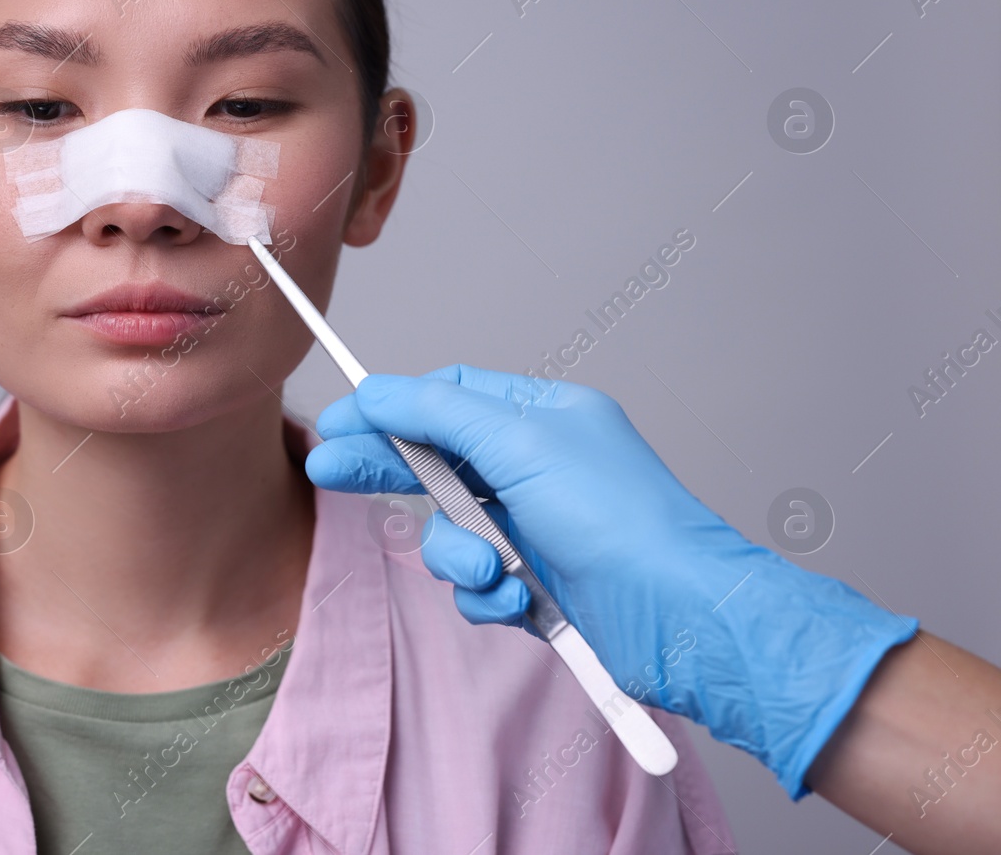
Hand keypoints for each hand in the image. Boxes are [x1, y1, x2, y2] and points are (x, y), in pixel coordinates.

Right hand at [305, 363, 916, 798]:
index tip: (336, 424)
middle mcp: (537, 467)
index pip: (448, 398)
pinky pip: (477, 584)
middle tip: (328, 472)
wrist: (681, 619)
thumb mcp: (520, 443)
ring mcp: (536, 528)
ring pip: (452, 531)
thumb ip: (439, 413)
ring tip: (491, 570)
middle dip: (389, 471)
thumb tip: (377, 391)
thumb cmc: (619, 520)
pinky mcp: (538, 584)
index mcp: (543, 416)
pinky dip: (488, 595)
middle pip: (437, 459)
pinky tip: (518, 601)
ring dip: (459, 554)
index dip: (389, 410)